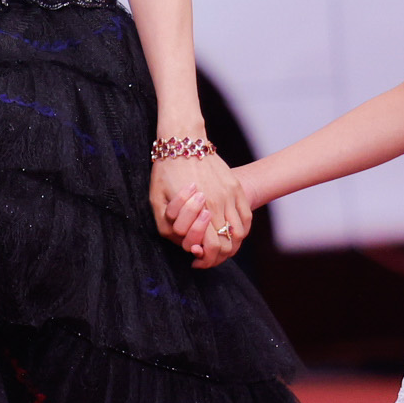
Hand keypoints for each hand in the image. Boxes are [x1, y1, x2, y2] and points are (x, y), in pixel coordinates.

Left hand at [150, 153, 247, 267]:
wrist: (183, 141)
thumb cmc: (165, 172)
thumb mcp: (157, 201)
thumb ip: (168, 227)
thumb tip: (185, 245)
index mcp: (199, 208)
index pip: (212, 246)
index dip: (206, 259)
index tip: (196, 261)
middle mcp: (219, 203)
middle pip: (228, 244)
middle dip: (218, 256)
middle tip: (206, 257)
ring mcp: (231, 194)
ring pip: (240, 233)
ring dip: (231, 245)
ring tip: (218, 246)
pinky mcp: (236, 188)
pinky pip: (247, 217)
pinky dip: (241, 230)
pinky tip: (229, 232)